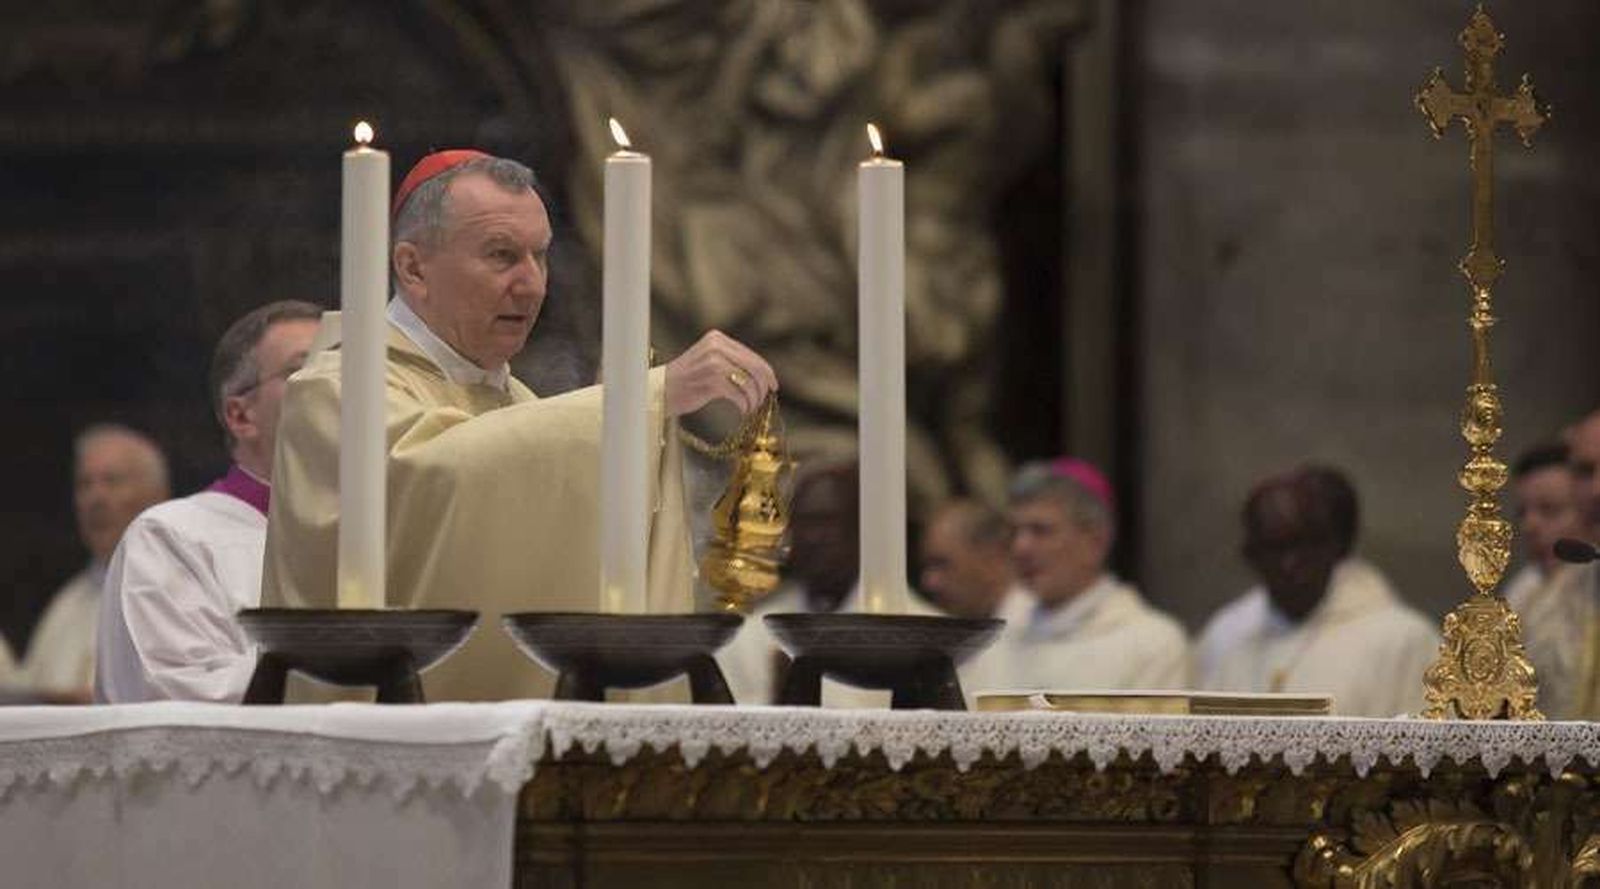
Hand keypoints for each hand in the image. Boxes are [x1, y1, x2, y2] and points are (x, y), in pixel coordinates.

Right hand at [663, 330, 777, 416]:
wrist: (659, 390)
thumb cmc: (685, 380)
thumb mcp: (708, 360)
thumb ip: (731, 362)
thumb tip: (762, 376)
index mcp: (717, 339)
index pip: (752, 355)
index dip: (767, 373)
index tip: (773, 386)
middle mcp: (716, 347)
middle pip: (755, 368)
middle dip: (764, 387)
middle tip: (764, 400)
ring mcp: (714, 363)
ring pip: (749, 382)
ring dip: (754, 399)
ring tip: (750, 408)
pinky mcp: (711, 380)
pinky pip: (739, 394)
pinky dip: (745, 405)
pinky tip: (743, 411)